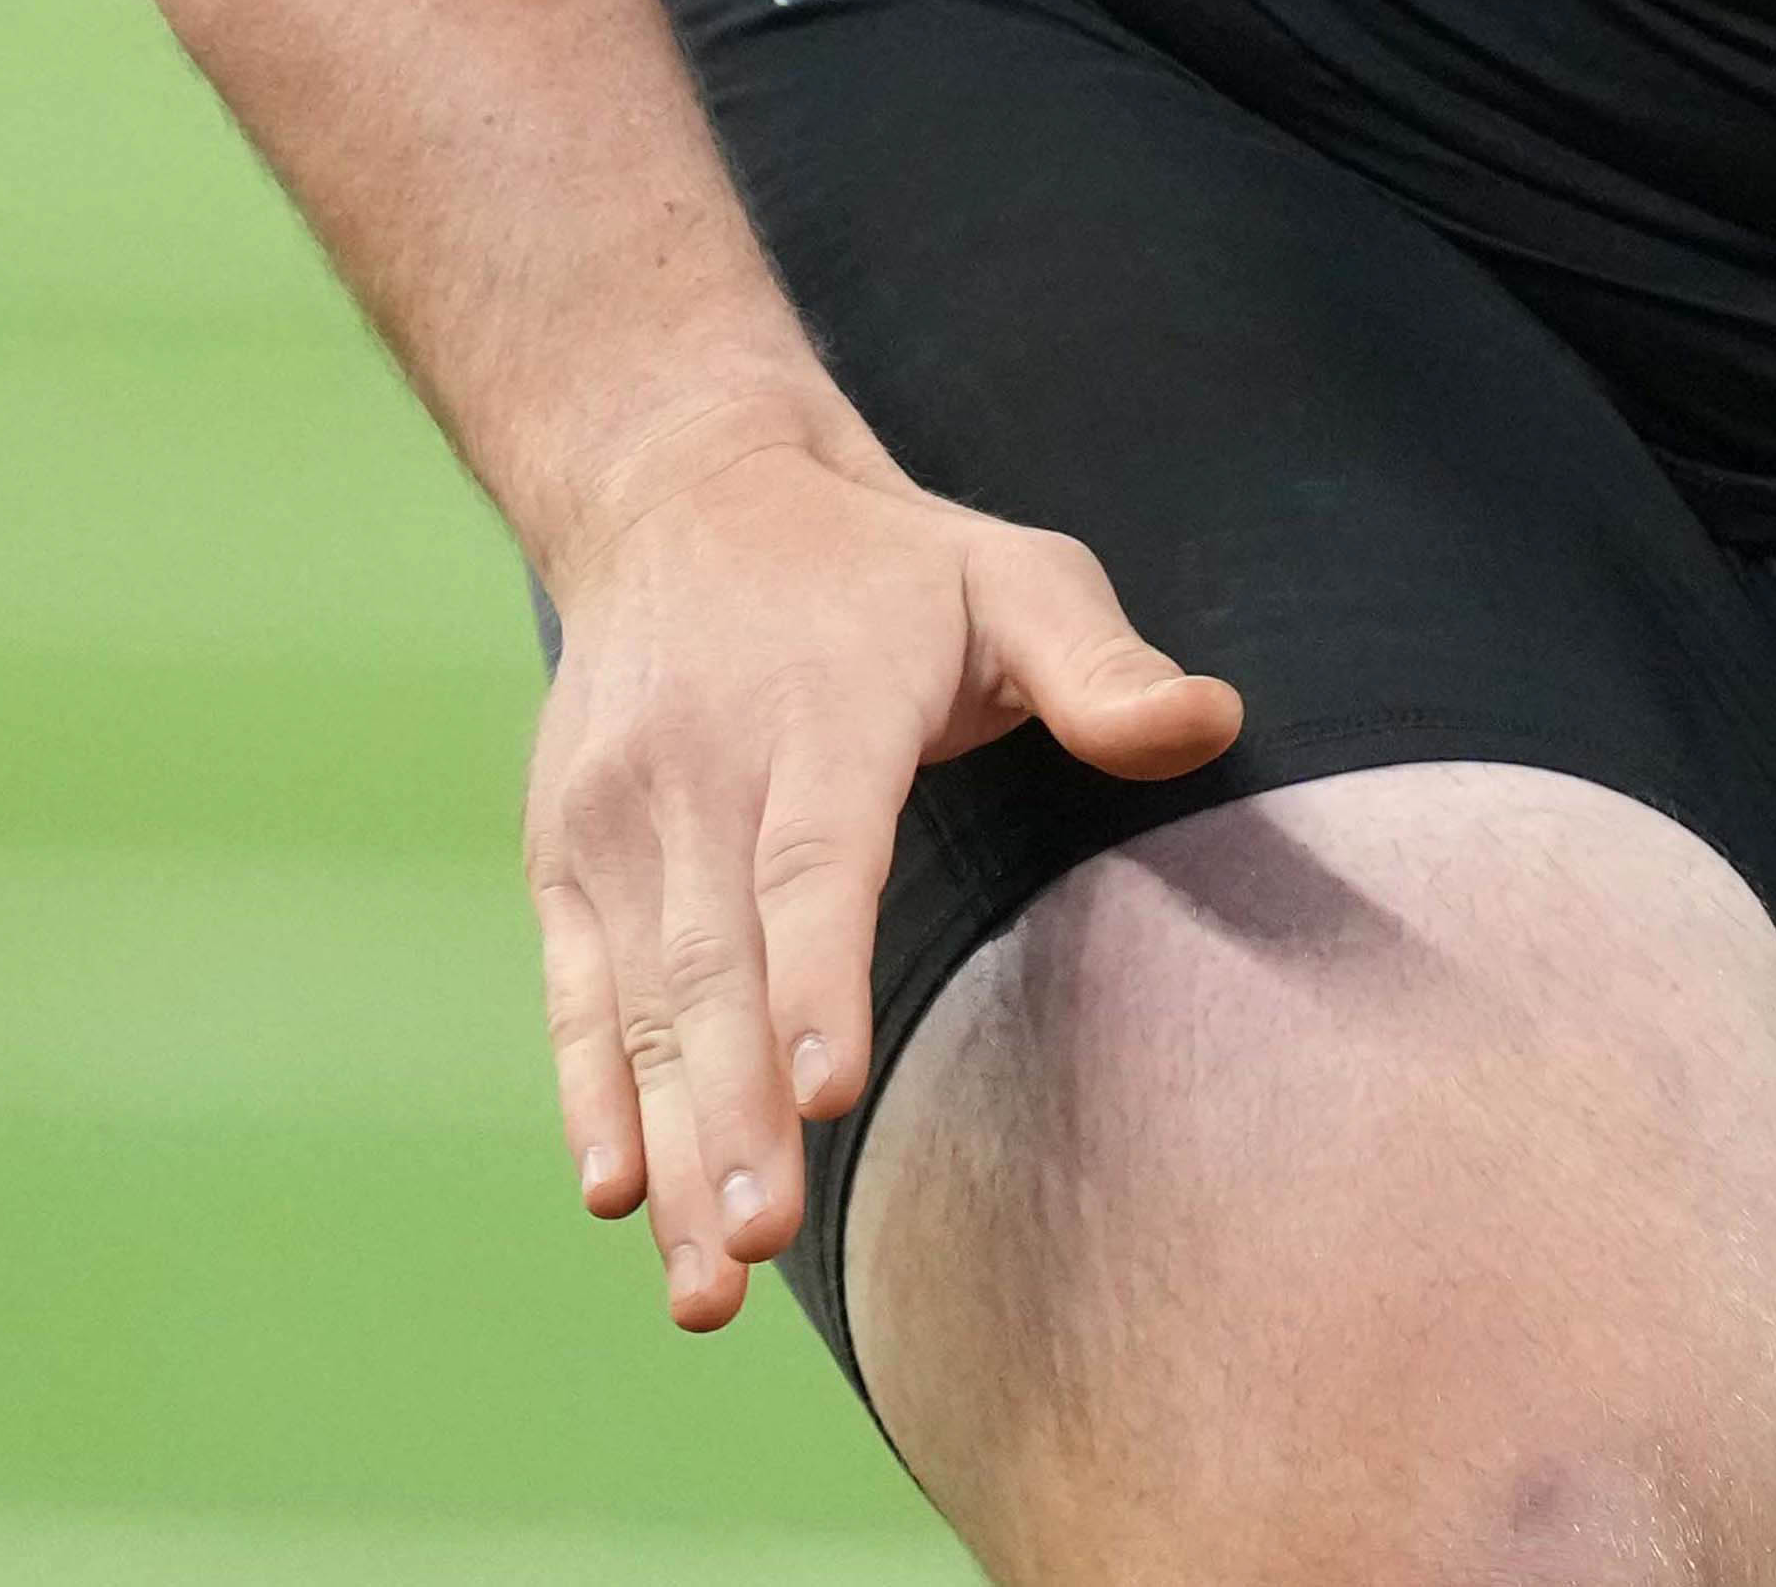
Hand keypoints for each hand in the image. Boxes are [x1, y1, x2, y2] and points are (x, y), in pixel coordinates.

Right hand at [521, 412, 1244, 1325]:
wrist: (684, 493)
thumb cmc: (889, 566)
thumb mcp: (1015, 575)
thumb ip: (1104, 666)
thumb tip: (1211, 723)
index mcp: (821, 713)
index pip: (812, 865)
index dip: (815, 984)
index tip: (829, 1098)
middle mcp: (701, 770)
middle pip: (717, 962)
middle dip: (733, 1114)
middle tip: (758, 1246)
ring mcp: (618, 819)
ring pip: (645, 1001)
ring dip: (670, 1145)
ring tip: (704, 1283)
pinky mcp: (565, 857)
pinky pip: (578, 991)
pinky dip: (592, 1092)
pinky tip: (617, 1194)